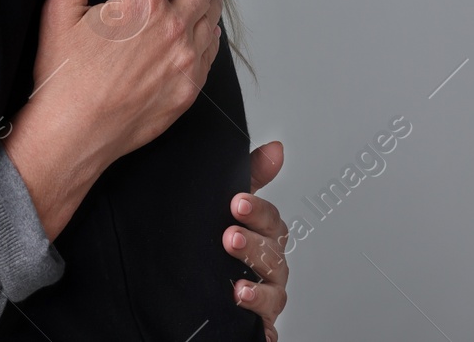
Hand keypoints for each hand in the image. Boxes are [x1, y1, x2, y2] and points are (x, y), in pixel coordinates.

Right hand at [4, 0, 223, 238]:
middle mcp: (171, 31)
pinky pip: (210, 54)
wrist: (73, 135)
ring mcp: (184, 63)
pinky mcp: (187, 90)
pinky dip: (211, 34)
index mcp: (141, 5)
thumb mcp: (61, 8)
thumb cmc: (63, 76)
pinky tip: (207, 32)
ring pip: (210, 17)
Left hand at [225, 141, 288, 340]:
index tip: (236, 203)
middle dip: (252, 246)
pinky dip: (257, 316)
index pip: (269, 220)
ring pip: (273, 291)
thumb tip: (275, 149)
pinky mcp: (258, 320)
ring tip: (237, 286)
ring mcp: (266, 292)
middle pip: (273, 254)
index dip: (256, 211)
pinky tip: (243, 309)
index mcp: (265, 234)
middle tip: (229, 237)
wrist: (199, 286)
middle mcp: (270, 264)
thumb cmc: (223, 241)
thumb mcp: (230, 205)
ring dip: (256, 287)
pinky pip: (264, 324)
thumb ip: (251, 176)